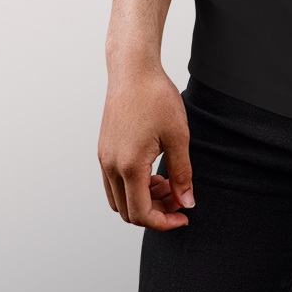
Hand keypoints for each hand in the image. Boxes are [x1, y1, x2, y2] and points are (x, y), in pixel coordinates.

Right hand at [98, 68, 194, 230]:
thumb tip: (187, 202)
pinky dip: (134, 186)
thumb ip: (182, 173)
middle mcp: (110, 166)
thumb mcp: (178, 136)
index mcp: (128, 166)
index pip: (141, 213)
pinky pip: (114, 182)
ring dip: (144, 200)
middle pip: (128, 211)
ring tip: (169, 183)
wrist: (133, 70)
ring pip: (119, 199)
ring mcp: (104, 158)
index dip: (164, 222)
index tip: (184, 216)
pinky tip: (154, 172)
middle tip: (180, 199)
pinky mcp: (104, 150)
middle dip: (155, 212)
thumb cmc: (156, 97)